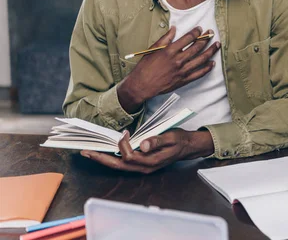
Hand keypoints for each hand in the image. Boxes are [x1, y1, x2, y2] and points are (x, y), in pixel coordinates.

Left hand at [80, 128, 213, 173]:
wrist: (188, 147)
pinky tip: (106, 152)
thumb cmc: (180, 140)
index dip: (123, 145)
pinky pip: (123, 163)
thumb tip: (143, 144)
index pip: (129, 156)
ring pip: (119, 166)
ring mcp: (142, 167)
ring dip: (104, 159)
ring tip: (90, 152)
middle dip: (101, 158)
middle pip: (118, 166)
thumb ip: (157, 141)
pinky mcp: (142, 164)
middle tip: (85, 152)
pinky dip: (112, 157)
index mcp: (151, 162)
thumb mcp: (171, 137)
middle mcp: (144, 168)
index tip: (125, 132)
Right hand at [118, 27, 219, 109]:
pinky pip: (199, 73)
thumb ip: (165, 38)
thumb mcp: (153, 49)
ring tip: (217, 45)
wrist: (142, 85)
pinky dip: (207, 68)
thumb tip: (174, 28)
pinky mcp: (184, 80)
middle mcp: (178, 60)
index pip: (188, 38)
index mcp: (170, 51)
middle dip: (206, 39)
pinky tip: (212, 63)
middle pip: (197, 47)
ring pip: (201, 59)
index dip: (196, 32)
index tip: (200, 29)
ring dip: (211, 51)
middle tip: (211, 33)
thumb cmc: (146, 66)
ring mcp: (182, 71)